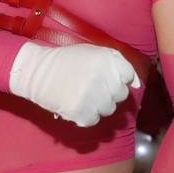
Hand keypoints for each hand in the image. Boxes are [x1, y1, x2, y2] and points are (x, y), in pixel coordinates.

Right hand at [8, 43, 139, 127]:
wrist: (36, 72)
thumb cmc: (67, 61)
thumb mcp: (93, 52)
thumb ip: (117, 63)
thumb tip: (136, 83)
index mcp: (107, 59)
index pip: (128, 76)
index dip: (117, 79)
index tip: (104, 79)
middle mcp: (102, 77)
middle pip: (120, 95)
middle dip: (108, 93)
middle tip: (90, 87)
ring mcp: (92, 96)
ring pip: (109, 110)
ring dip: (97, 106)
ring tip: (81, 95)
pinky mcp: (81, 112)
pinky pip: (94, 120)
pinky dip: (85, 116)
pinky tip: (75, 104)